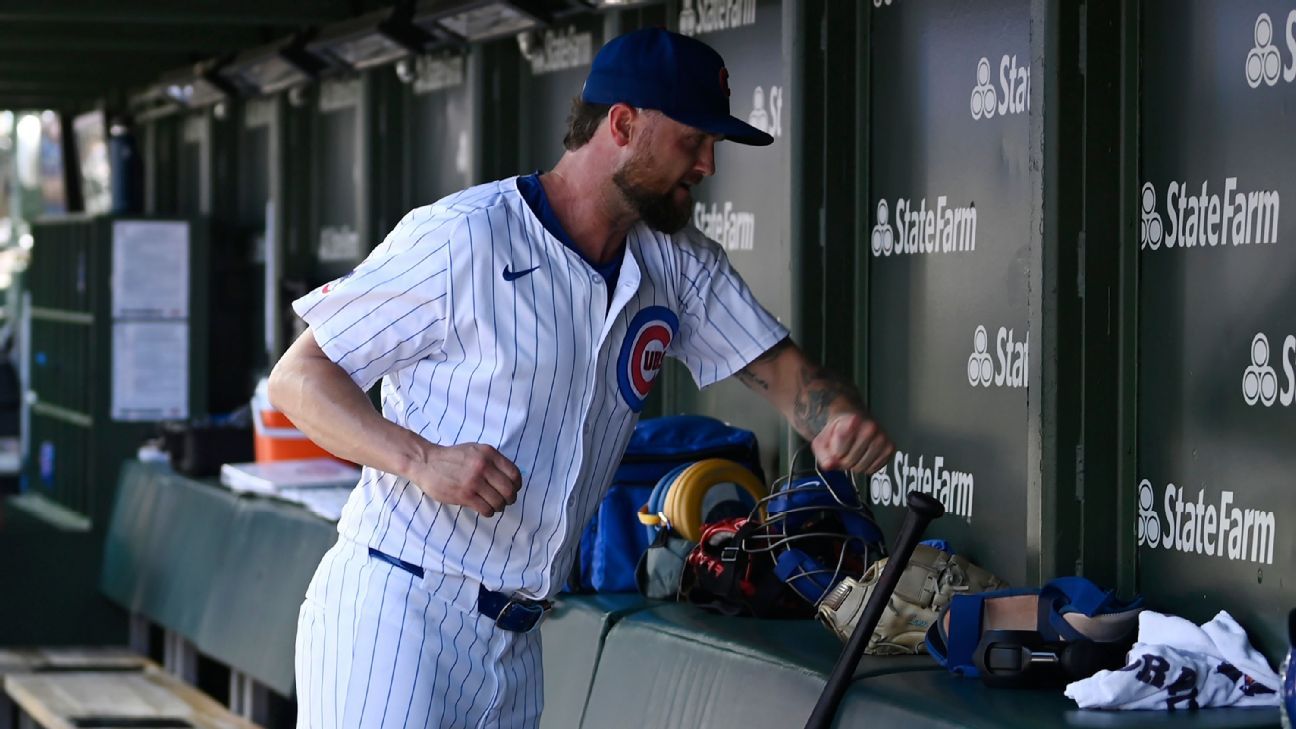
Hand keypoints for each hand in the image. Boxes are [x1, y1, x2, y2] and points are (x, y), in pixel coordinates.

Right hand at [407, 443, 521, 517]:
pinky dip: (488, 512)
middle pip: (509, 490)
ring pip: (499, 502)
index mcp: (489, 453)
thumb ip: (493, 461)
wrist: (426, 462)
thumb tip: (511, 478)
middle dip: (510, 499)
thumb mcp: (475, 450)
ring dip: (498, 507)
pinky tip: (484, 508)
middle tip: (505, 501)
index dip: (517, 485)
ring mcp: (474, 481)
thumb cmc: (452, 458)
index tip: (513, 489)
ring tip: (493, 505)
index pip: (514, 474)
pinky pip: (486, 509)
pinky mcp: (464, 495)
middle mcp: (483, 466)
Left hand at [811, 412, 893, 474]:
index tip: (834, 447)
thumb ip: (823, 454)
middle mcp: (870, 428)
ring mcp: (882, 438)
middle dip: (843, 461)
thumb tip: (829, 465)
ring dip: (854, 465)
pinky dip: (866, 467)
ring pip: (862, 468)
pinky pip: (874, 469)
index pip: (838, 453)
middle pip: (850, 462)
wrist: (852, 419)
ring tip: (853, 452)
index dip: (834, 455)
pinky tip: (863, 455)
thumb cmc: (838, 430)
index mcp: (852, 421)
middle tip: (843, 451)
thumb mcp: (823, 440)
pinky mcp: (889, 448)